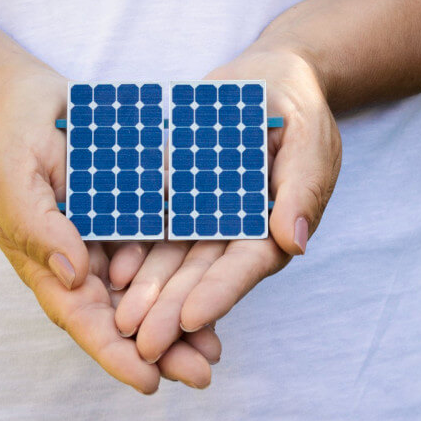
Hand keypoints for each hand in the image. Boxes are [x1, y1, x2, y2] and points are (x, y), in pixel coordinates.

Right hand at [0, 66, 218, 392]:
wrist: (33, 99)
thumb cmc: (14, 134)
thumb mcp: (13, 172)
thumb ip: (37, 224)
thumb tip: (75, 276)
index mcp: (46, 262)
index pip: (81, 318)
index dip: (114, 352)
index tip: (151, 380)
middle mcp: (82, 262)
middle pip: (122, 318)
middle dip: (160, 350)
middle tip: (201, 372)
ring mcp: (111, 241)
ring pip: (148, 294)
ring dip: (180, 323)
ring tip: (215, 350)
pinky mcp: (135, 217)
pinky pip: (163, 253)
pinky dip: (186, 277)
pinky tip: (216, 292)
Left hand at [113, 46, 341, 377]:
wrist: (267, 78)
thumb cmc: (299, 106)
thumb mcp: (310, 137)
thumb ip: (303, 187)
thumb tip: (294, 241)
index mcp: (275, 225)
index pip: (247, 265)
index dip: (220, 292)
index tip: (191, 319)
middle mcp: (238, 230)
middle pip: (204, 274)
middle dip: (174, 308)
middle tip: (143, 342)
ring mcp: (206, 215)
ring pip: (174, 259)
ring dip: (149, 291)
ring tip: (120, 321)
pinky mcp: (179, 195)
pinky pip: (155, 225)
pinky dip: (135, 249)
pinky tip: (110, 271)